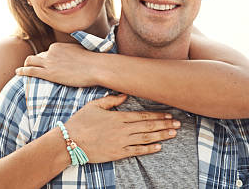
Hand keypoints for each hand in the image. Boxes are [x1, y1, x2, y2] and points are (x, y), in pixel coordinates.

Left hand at [16, 42, 99, 86]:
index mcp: (58, 46)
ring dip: (25, 65)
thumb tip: (77, 53)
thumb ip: (74, 52)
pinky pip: (30, 71)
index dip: (46, 58)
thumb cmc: (93, 61)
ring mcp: (49, 62)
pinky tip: (17, 73)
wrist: (95, 67)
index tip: (45, 63)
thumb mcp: (81, 51)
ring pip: (30, 61)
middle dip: (35, 61)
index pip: (47, 52)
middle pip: (38, 56)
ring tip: (22, 69)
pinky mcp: (49, 73)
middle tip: (32, 66)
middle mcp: (51, 52)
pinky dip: (22, 71)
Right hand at [63, 94, 180, 162]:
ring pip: (146, 138)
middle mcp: (123, 129)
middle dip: (164, 125)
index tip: (169, 115)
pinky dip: (149, 149)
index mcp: (118, 117)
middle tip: (178, 124)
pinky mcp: (118, 153)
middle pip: (148, 127)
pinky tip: (159, 147)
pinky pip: (137, 151)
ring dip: (161, 136)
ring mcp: (121, 142)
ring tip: (173, 133)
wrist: (70, 141)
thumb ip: (111, 100)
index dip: (157, 116)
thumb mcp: (94, 105)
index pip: (142, 116)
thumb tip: (125, 94)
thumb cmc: (80, 122)